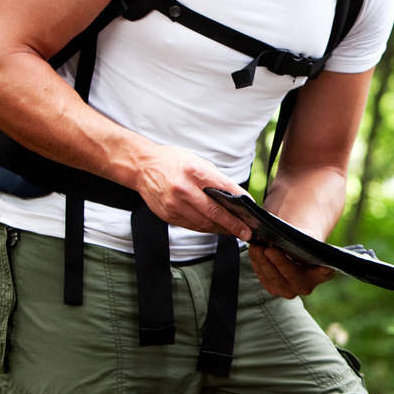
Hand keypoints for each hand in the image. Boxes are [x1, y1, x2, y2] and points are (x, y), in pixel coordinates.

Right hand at [131, 144, 254, 237]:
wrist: (141, 166)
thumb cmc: (172, 162)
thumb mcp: (196, 161)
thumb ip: (215, 179)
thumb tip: (235, 197)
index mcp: (194, 171)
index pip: (223, 188)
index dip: (240, 202)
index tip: (251, 211)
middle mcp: (183, 189)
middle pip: (214, 212)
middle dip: (234, 224)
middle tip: (247, 232)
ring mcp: (174, 204)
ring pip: (203, 223)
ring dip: (221, 229)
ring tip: (234, 232)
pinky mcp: (168, 215)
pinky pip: (192, 225)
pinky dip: (206, 228)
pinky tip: (216, 228)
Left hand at [248, 243, 335, 298]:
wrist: (293, 250)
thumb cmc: (302, 242)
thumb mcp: (307, 238)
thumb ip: (307, 239)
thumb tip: (298, 239)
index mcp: (322, 273)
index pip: (325, 272)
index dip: (324, 270)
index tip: (324, 266)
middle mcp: (307, 286)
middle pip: (292, 275)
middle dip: (279, 262)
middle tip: (269, 249)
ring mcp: (290, 291)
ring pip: (274, 278)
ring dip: (263, 261)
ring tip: (256, 246)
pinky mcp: (274, 289)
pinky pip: (264, 278)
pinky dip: (257, 264)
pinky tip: (254, 251)